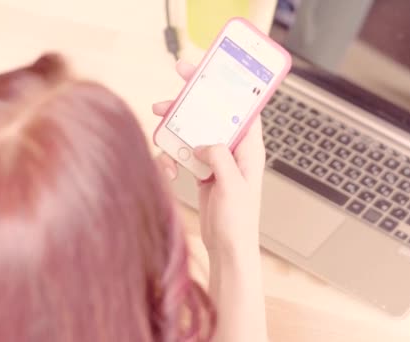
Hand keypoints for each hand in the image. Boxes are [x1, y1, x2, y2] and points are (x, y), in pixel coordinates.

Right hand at [153, 61, 265, 259]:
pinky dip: (172, 157)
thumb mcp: (233, 187)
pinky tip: (167, 168)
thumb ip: (220, 159)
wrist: (227, 248)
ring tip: (159, 126)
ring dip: (175, 129)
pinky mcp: (203, 171)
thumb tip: (205, 142)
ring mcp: (217, 160)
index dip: (227, 87)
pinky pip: (184, 153)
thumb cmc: (239, 223)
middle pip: (213, 115)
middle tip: (170, 97)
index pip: (242, 109)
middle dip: (191, 104)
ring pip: (194, 132)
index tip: (207, 72)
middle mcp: (234, 150)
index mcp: (250, 149)